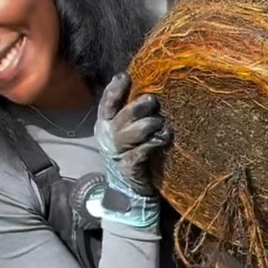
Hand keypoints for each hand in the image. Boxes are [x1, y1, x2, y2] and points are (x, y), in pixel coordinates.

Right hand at [95, 72, 171, 197]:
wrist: (129, 190)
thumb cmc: (132, 153)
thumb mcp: (126, 132)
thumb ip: (131, 113)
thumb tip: (147, 91)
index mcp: (104, 124)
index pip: (106, 103)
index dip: (114, 89)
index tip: (125, 77)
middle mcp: (108, 137)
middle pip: (120, 116)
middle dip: (137, 106)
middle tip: (152, 101)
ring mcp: (117, 153)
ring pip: (131, 133)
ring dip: (149, 125)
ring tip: (160, 124)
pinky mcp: (128, 167)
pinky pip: (141, 151)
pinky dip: (154, 143)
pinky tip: (163, 139)